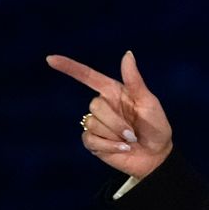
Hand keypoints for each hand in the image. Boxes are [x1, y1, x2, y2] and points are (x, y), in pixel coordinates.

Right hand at [47, 51, 172, 178]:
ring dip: (114, 134)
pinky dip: (109, 146)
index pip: (88, 76)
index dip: (70, 67)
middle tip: (133, 132)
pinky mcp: (93, 142)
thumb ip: (134, 81)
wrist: (157, 155)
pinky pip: (90, 139)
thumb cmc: (156, 126)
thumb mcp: (149, 102)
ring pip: (92, 124)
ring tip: (129, 140)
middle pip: (94, 106)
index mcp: (114, 92)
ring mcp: (96, 124)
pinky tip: (122, 148)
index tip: (51, 59)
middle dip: (116, 122)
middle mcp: (103, 106)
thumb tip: (127, 54)